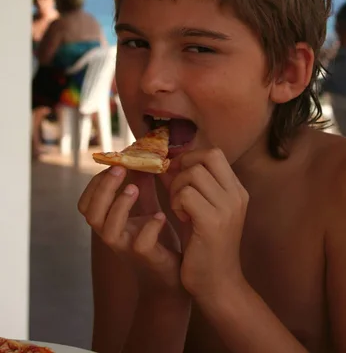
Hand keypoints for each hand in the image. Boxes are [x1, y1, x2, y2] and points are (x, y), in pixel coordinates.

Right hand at [78, 166, 182, 292]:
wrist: (171, 277)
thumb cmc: (155, 240)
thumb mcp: (145, 207)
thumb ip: (141, 185)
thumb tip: (140, 156)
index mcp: (108, 222)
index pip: (87, 202)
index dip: (96, 182)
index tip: (114, 164)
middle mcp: (112, 236)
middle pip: (91, 213)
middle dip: (103, 188)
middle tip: (119, 169)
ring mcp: (127, 248)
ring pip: (108, 229)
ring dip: (119, 205)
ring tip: (134, 189)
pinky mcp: (146, 258)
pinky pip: (140, 243)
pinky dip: (150, 226)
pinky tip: (160, 216)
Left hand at [170, 148, 248, 301]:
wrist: (218, 285)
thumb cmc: (206, 246)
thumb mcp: (202, 209)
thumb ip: (189, 185)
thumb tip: (167, 162)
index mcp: (237, 190)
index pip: (214, 153)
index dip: (191, 157)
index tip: (177, 173)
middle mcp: (237, 195)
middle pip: (206, 156)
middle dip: (183, 168)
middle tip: (176, 188)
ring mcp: (227, 208)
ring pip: (193, 174)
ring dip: (177, 188)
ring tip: (178, 207)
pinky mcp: (212, 222)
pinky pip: (186, 194)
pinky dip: (176, 202)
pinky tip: (180, 218)